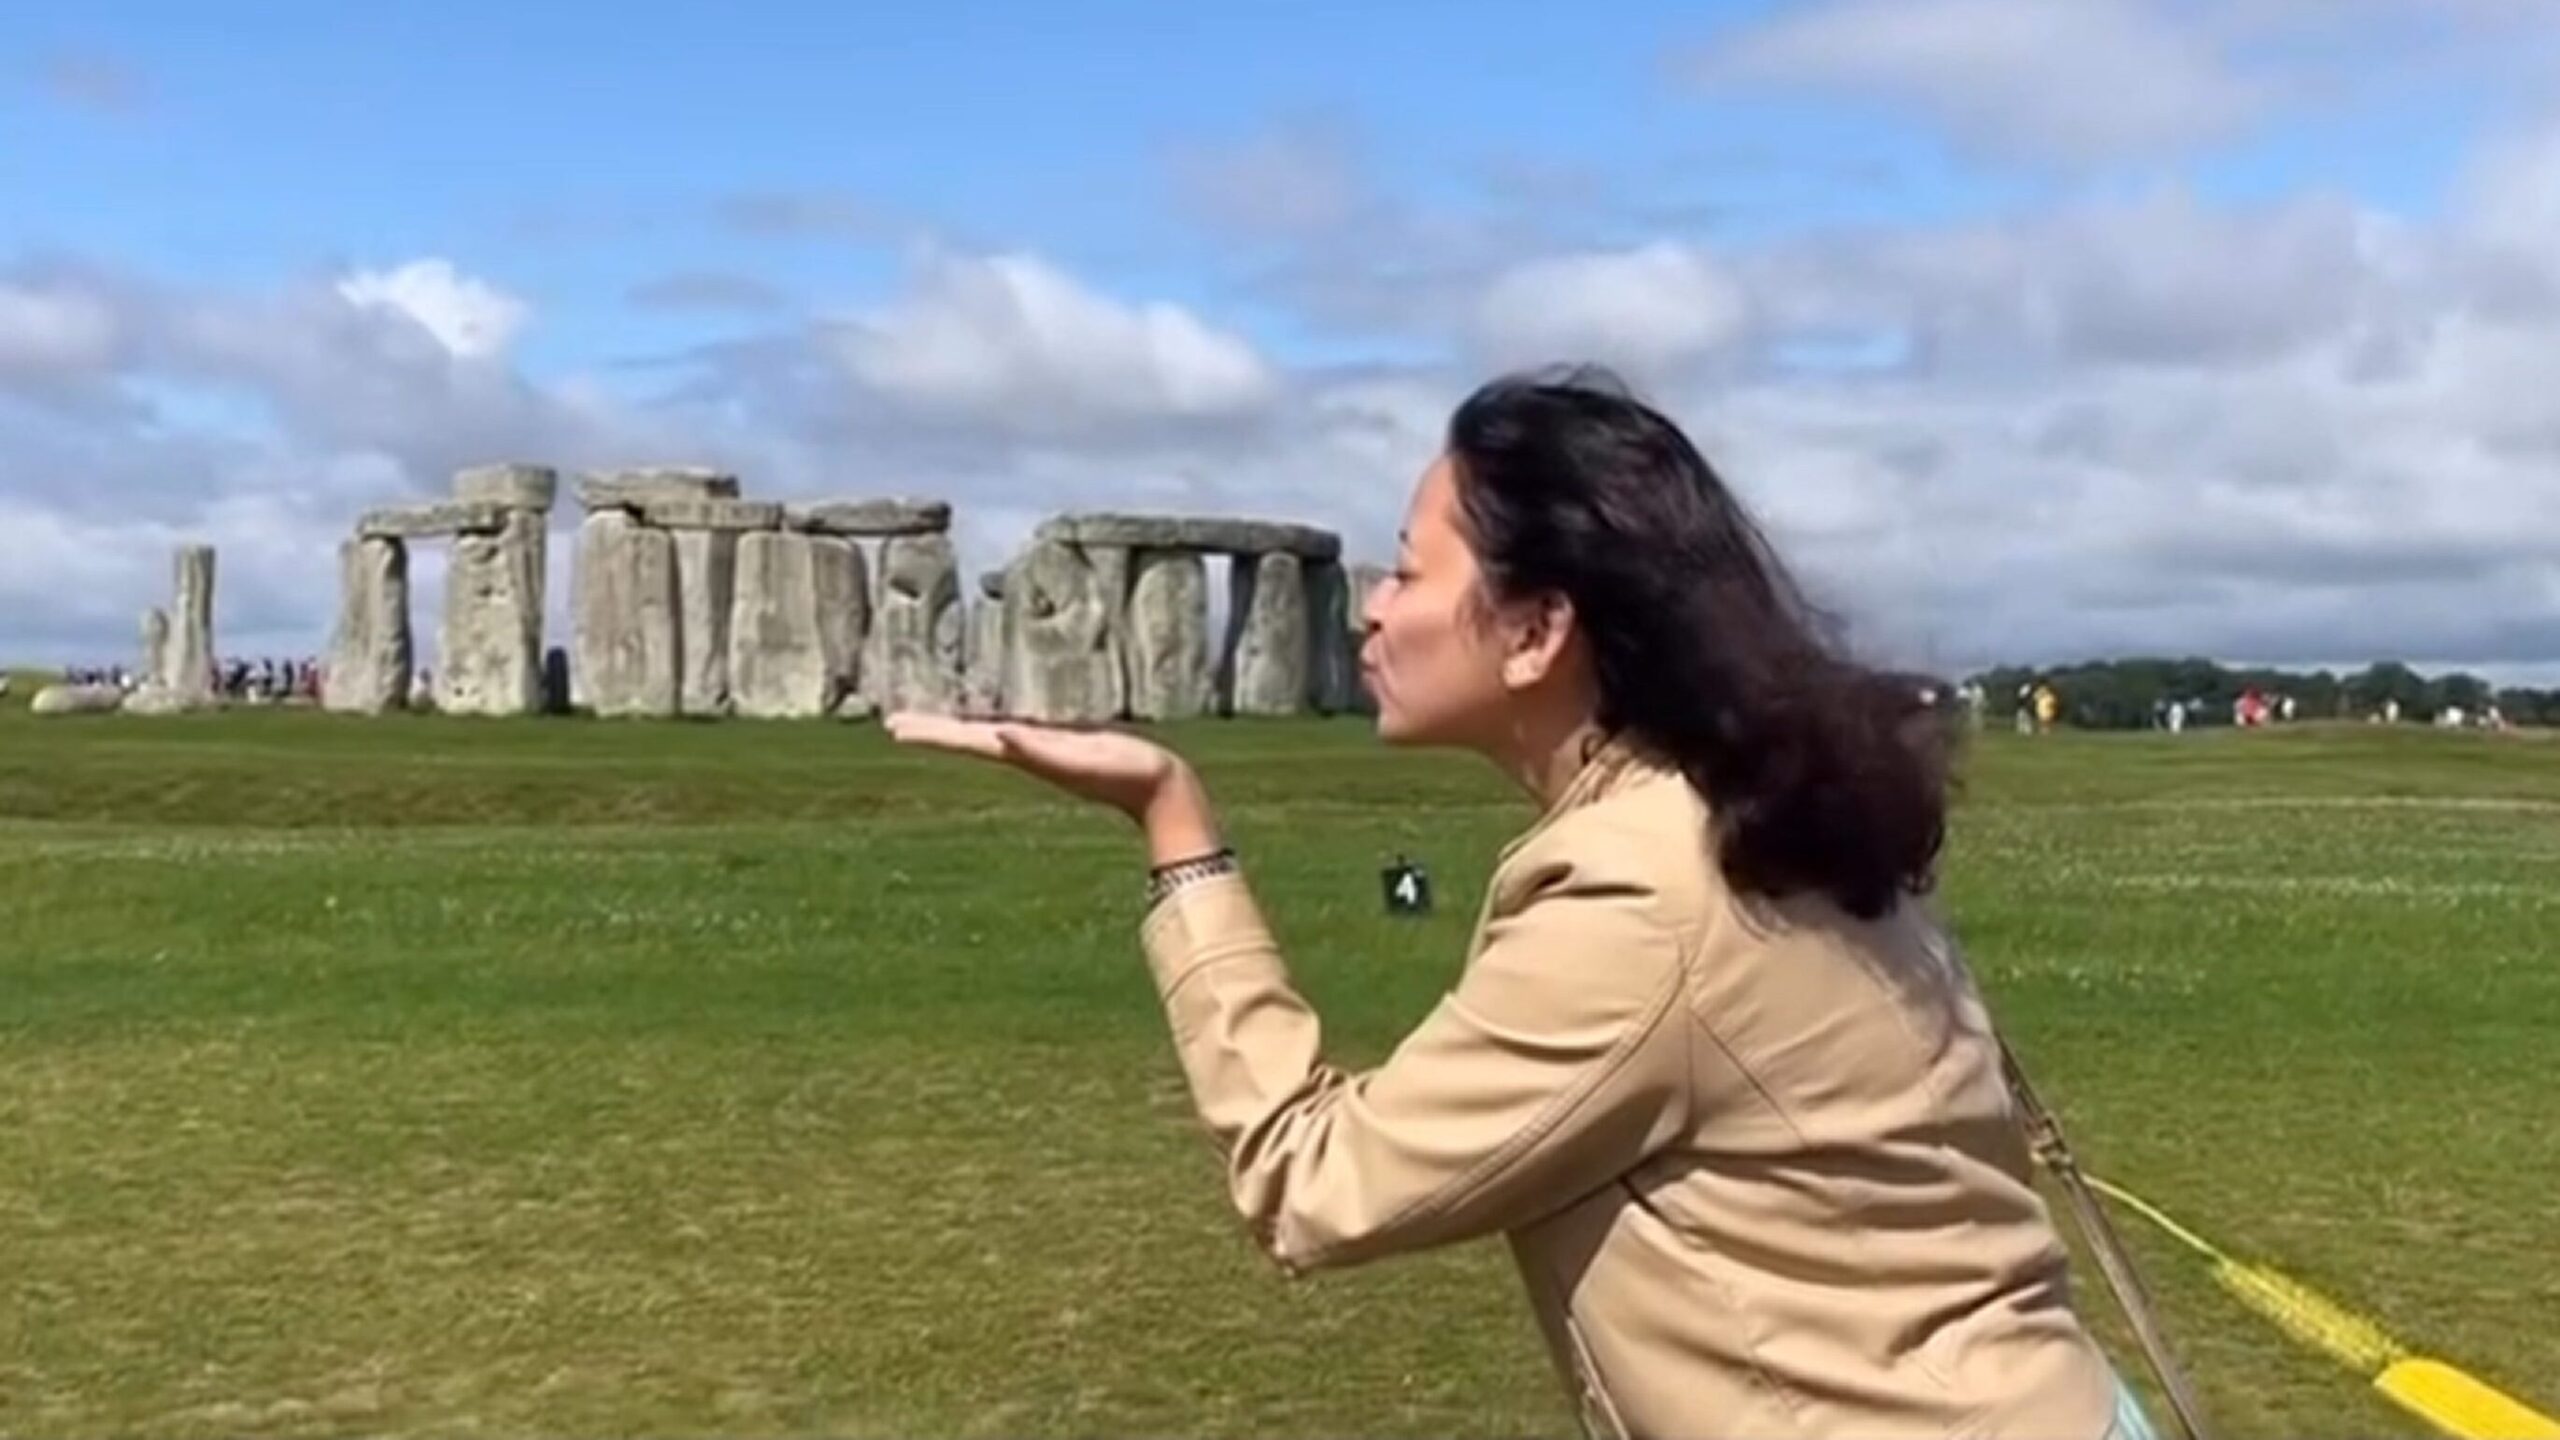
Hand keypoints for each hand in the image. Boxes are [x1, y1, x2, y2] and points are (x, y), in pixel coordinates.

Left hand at [882, 713, 1224, 859]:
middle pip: (967, 739)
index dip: (931, 732)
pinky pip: (1015, 730)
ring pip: (987, 736)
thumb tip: (1001, 735)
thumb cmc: (1126, 772)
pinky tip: (991, 723)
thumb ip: (1043, 750)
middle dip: (932, 730)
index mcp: (1024, 754)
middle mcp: (1027, 753)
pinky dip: (992, 725)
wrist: (1162, 789)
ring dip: (956, 729)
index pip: (966, 740)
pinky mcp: (1063, 745)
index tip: (894, 727)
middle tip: (893, 723)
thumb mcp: (1082, 759)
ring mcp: (1043, 751)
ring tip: (929, 722)